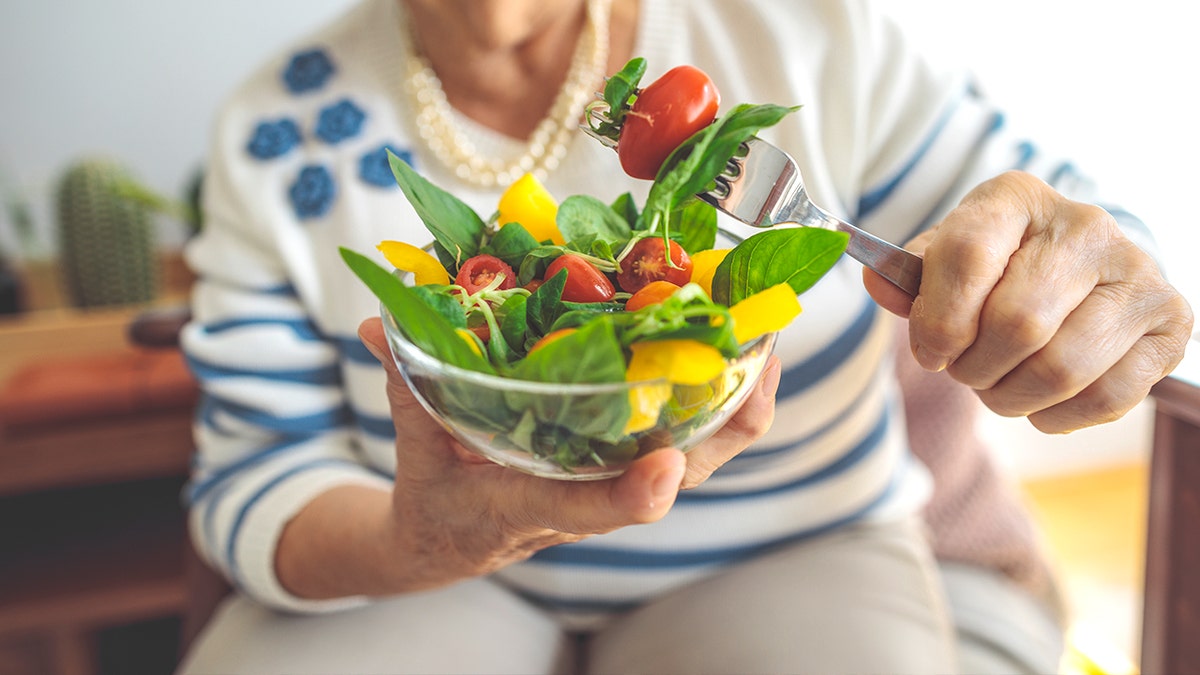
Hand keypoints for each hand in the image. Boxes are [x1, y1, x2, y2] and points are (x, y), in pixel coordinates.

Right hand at [357, 317, 780, 590]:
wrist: (449, 542)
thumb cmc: (437, 500)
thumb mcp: (414, 450)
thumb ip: (406, 386)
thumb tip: (377, 325)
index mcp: (532, 506)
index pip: (587, 510)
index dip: (630, 496)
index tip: (662, 471)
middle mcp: (588, 498)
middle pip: (680, 478)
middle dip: (727, 422)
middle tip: (761, 351)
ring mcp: (613, 482)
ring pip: (699, 454)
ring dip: (739, 399)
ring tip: (766, 331)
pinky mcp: (622, 463)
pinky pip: (689, 434)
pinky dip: (720, 394)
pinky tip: (736, 343)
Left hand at [864, 171, 1192, 432]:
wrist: (1080, 271)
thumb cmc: (998, 269)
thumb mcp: (947, 260)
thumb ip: (910, 278)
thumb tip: (879, 283)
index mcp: (1017, 198)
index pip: (968, 254)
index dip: (938, 319)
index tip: (929, 350)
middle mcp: (1087, 227)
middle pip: (1017, 324)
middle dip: (975, 368)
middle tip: (966, 370)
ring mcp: (1138, 274)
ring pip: (1061, 368)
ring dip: (1011, 397)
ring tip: (999, 385)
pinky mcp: (1171, 324)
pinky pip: (1106, 398)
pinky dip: (1057, 416)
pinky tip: (1041, 400)